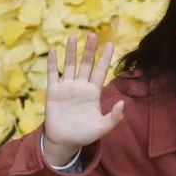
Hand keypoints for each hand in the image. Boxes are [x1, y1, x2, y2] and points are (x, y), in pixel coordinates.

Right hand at [43, 34, 124, 164]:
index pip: (100, 71)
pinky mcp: (53, 91)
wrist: (65, 141)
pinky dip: (52, 62)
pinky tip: (53, 50)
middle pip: (85, 64)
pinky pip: (52, 74)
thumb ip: (115, 116)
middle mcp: (80, 86)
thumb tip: (123, 103)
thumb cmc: (85, 134)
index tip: (110, 44)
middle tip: (93, 35)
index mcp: (94, 92)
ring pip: (69, 65)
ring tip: (73, 36)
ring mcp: (66, 87)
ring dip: (71, 51)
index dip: (105, 59)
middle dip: (89, 50)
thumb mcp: (103, 127)